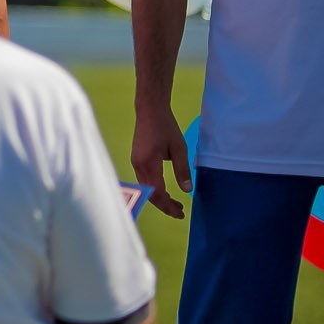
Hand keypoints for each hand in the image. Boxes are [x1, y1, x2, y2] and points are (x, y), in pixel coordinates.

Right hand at [131, 105, 191, 219]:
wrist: (149, 110)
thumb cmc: (166, 127)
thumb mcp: (179, 148)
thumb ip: (182, 170)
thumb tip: (187, 190)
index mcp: (149, 164)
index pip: (158, 193)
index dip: (168, 206)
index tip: (180, 213)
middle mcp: (139, 166)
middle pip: (150, 194)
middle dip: (164, 206)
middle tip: (179, 212)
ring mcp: (135, 163)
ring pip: (146, 188)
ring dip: (159, 198)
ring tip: (174, 202)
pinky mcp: (136, 160)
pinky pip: (144, 180)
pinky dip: (154, 189)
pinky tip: (164, 189)